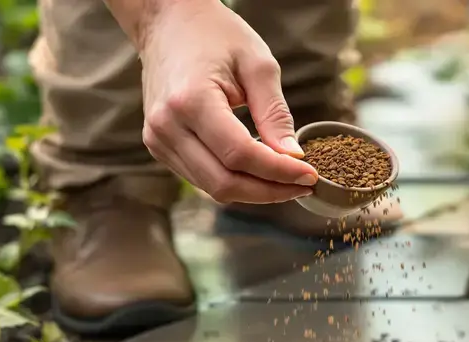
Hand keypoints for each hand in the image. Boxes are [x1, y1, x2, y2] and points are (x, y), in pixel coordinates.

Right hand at [136, 0, 317, 203]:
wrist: (167, 23)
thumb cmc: (215, 36)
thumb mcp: (257, 65)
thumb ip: (275, 113)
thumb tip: (293, 157)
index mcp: (190, 100)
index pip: (240, 155)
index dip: (279, 172)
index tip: (310, 175)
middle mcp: (167, 126)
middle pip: (225, 182)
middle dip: (270, 191)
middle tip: (303, 185)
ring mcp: (158, 139)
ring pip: (213, 188)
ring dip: (254, 191)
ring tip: (286, 181)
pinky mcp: (159, 146)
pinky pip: (202, 178)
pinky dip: (234, 182)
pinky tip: (258, 171)